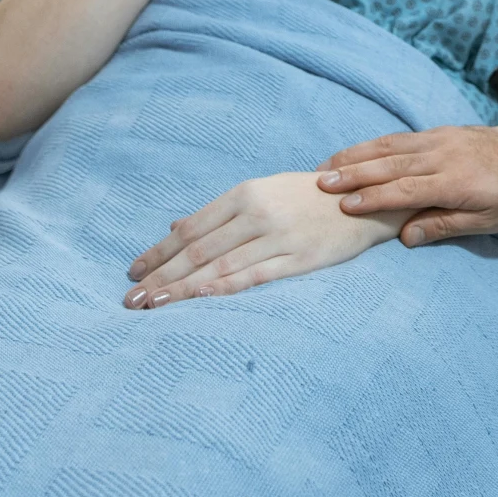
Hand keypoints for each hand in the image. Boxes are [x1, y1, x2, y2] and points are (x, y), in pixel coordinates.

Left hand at [123, 171, 406, 307]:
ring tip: (153, 305)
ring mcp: (278, 237)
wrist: (367, 197)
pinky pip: (253, 277)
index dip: (159, 251)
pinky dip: (222, 289)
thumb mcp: (264, 191)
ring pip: (219, 266)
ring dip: (182, 287)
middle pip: (198, 249)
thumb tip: (177, 227)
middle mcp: (258, 213)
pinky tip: (198, 299)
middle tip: (130, 299)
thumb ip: (222, 212)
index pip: (191, 227)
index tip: (133, 272)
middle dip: (161, 275)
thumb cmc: (309, 196)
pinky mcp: (299, 259)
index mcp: (246, 193)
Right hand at [316, 100, 497, 246]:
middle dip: (352, 173)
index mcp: (455, 182)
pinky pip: (400, 138)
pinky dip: (373, 145)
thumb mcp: (490, 222)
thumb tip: (405, 238)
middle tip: (319, 183)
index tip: (343, 207)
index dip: (372, 199)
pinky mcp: (441, 132)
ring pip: (389, 146)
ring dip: (355, 156)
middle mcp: (442, 155)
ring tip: (325, 167)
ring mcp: (440, 139)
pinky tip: (356, 154)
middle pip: (389, 164)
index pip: (404, 190)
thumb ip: (446, 226)